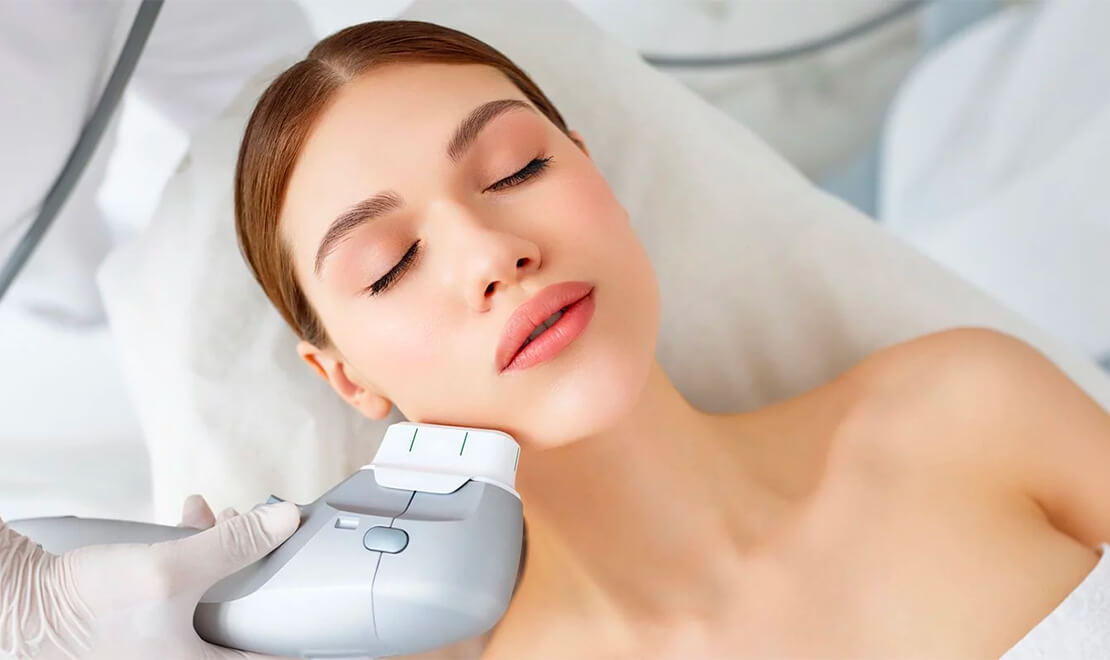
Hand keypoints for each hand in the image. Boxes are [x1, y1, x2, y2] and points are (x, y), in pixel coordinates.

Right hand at [2, 500, 299, 659]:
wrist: (22, 601)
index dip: (304, 641)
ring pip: (221, 594)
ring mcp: (167, 641)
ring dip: (229, 550)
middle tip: (273, 538)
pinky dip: (196, 550)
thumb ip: (233, 546)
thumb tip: (285, 521)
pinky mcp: (149, 620)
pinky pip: (191, 585)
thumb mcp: (171, 569)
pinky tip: (190, 518)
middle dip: (263, 570)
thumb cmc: (86, 604)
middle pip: (249, 616)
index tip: (335, 626)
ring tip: (226, 517)